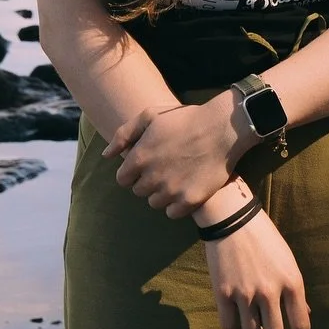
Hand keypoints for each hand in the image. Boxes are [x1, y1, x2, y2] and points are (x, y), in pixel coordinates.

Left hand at [106, 98, 236, 216]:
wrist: (222, 128)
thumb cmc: (185, 118)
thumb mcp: (150, 115)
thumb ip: (124, 134)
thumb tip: (106, 155)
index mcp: (139, 157)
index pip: (122, 179)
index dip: (132, 171)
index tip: (146, 164)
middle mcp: (152, 177)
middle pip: (139, 192)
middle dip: (147, 181)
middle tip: (164, 167)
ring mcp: (171, 191)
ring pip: (155, 203)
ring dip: (161, 193)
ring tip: (176, 176)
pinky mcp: (189, 201)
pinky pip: (172, 213)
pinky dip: (177, 204)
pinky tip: (185, 188)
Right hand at [204, 210, 310, 328]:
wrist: (233, 218)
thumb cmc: (264, 237)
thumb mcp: (287, 260)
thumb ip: (294, 289)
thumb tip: (305, 313)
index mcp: (291, 281)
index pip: (300, 325)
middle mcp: (270, 291)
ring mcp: (245, 294)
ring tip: (253, 327)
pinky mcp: (223, 294)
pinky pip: (230, 328)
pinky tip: (237, 322)